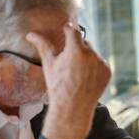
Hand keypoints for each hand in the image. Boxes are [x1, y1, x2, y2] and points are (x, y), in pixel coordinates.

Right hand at [27, 24, 111, 138]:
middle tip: (69, 61)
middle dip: (76, 48)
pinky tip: (85, 78)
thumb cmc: (58, 86)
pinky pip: (100, 63)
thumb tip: (30, 34)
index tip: (66, 30)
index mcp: (76, 50)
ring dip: (86, 57)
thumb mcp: (49, 64)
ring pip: (92, 53)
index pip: (73, 31)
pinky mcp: (108, 71)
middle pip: (83, 43)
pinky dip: (94, 67)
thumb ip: (42, 46)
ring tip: (76, 72)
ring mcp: (101, 63)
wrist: (73, 108)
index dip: (68, 29)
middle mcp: (92, 54)